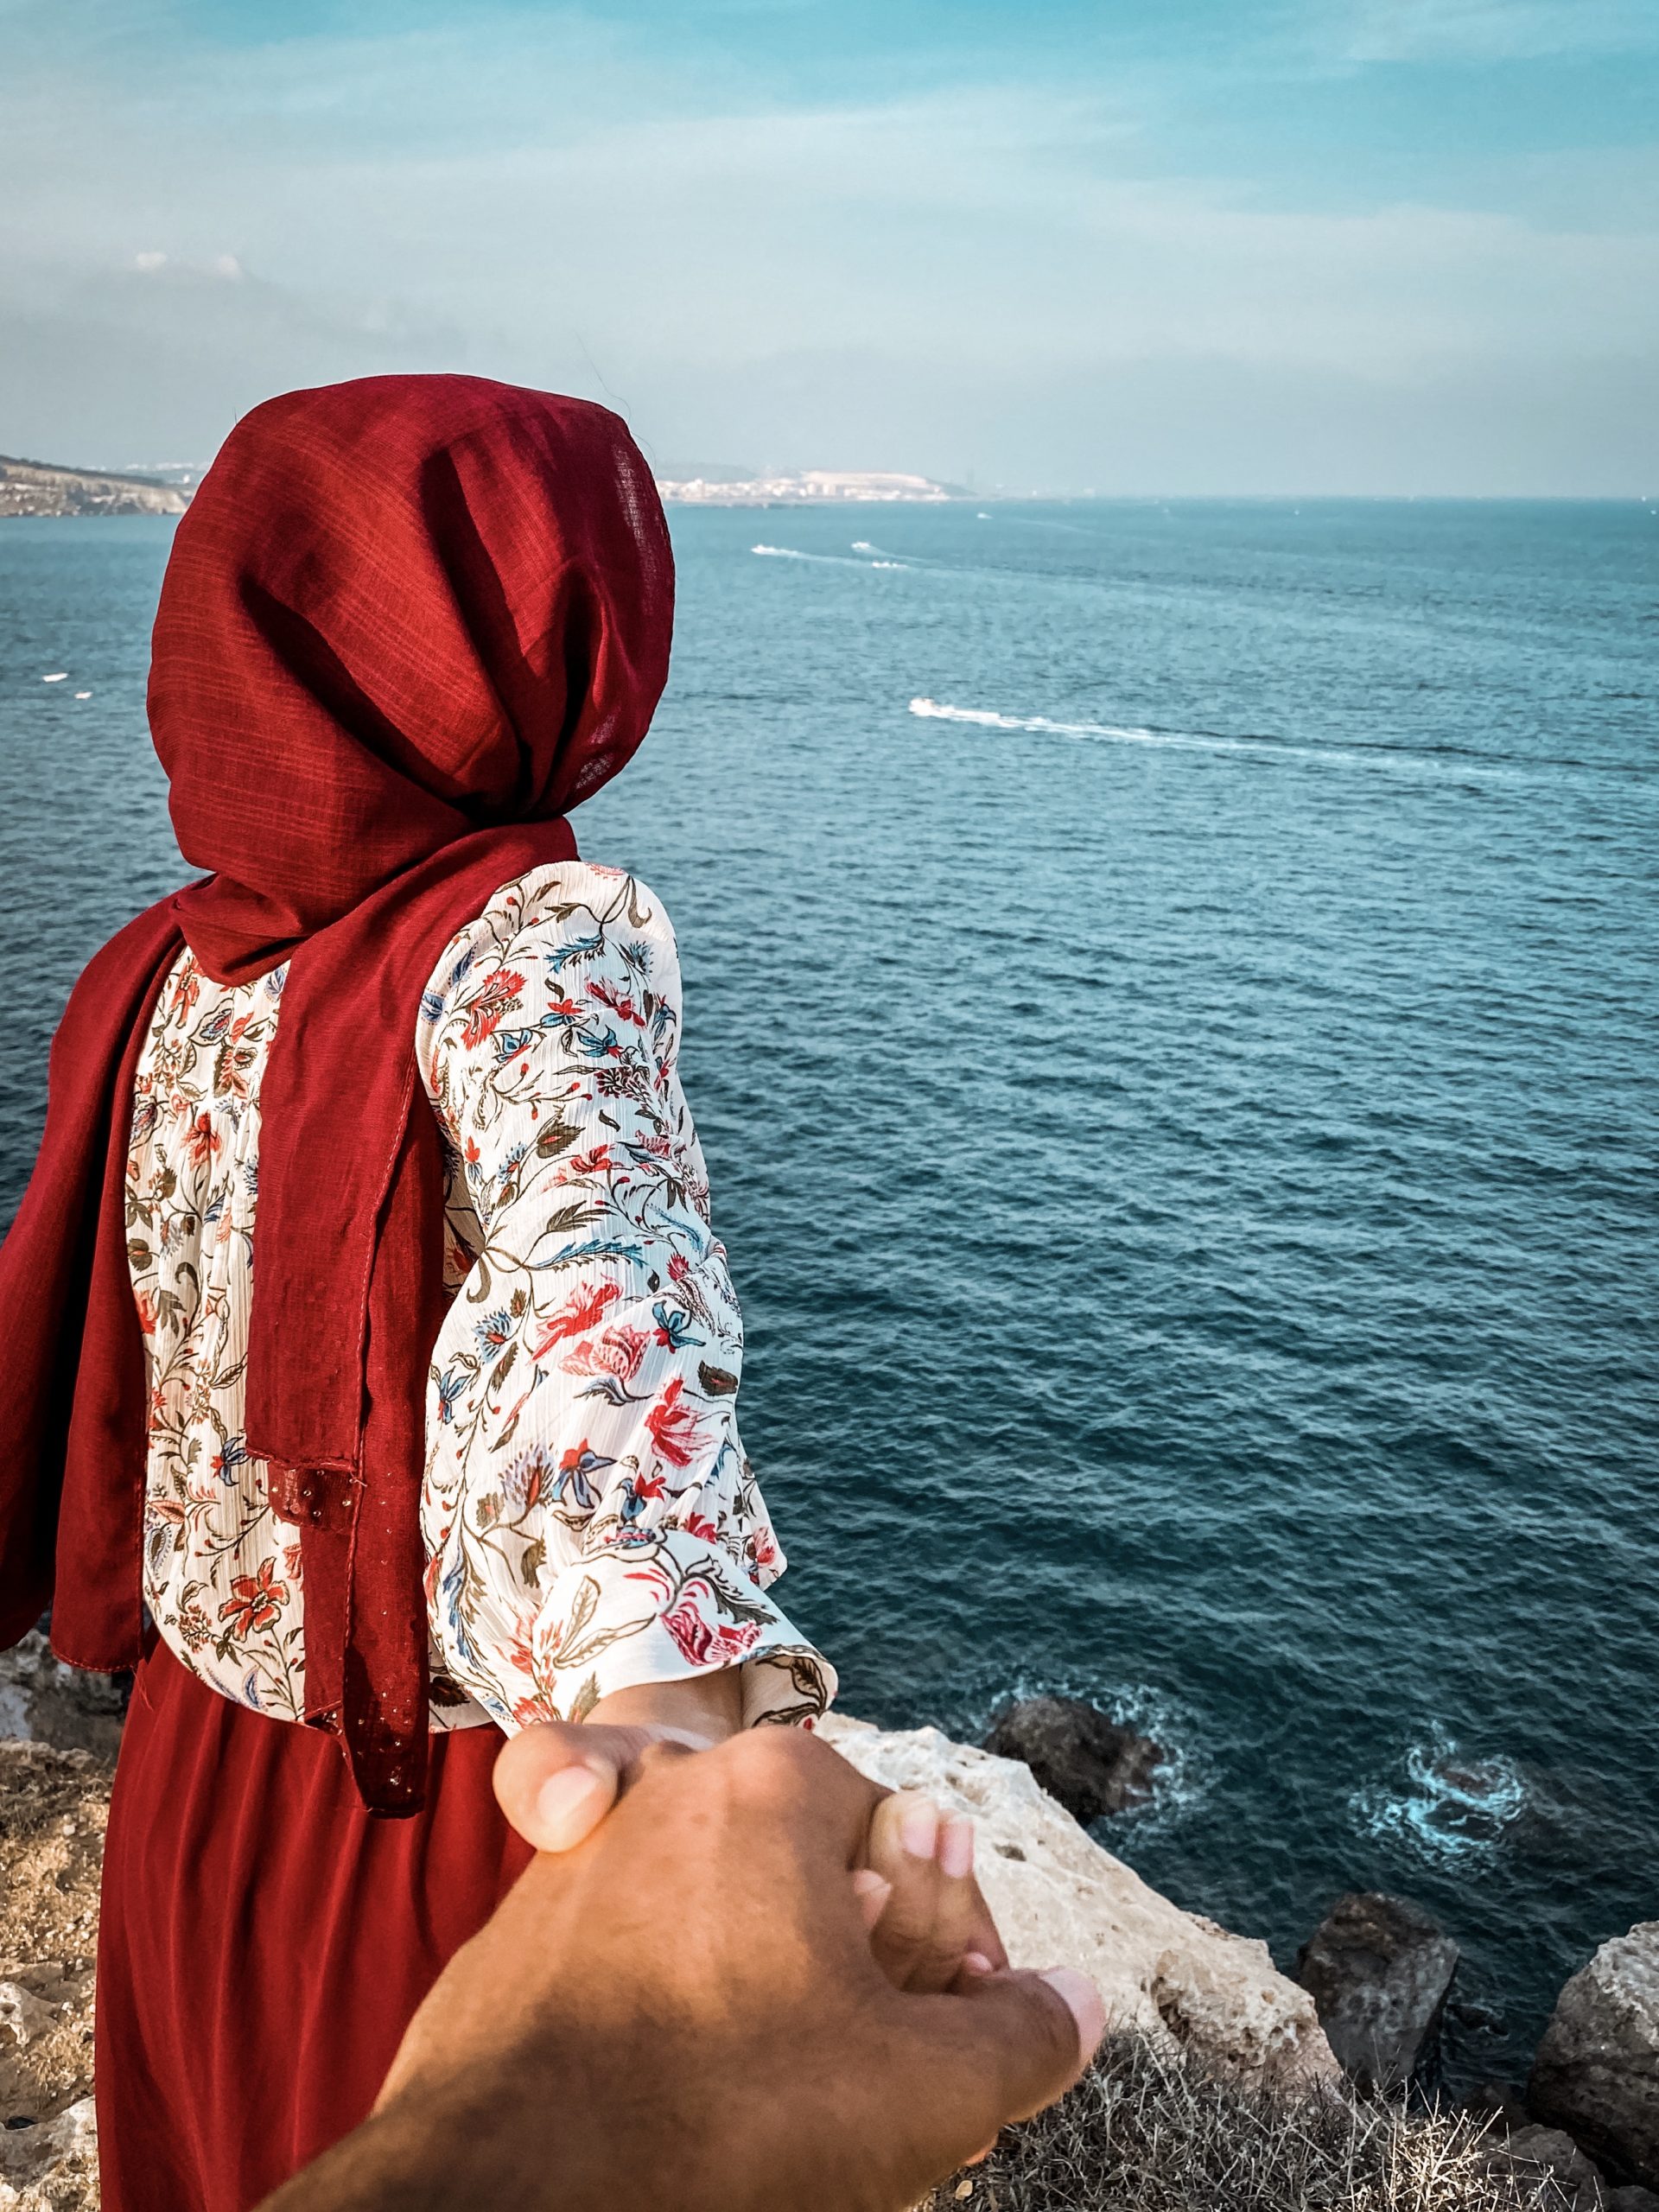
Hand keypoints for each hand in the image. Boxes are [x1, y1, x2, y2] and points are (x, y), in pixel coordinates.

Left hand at [310, 1728, 1103, 2211]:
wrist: (501, 2208)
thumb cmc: (719, 2128)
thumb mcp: (925, 2091)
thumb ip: (1023, 2034)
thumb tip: (1078, 2002)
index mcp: (768, 1784)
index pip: (911, 1842)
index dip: (957, 1947)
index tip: (959, 2029)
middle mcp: (662, 1796)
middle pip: (807, 1878)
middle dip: (862, 1973)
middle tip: (883, 2079)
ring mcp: (573, 1870)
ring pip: (715, 1926)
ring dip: (770, 2001)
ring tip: (792, 2114)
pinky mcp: (512, 1955)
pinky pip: (628, 1973)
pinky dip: (674, 2026)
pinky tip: (693, 2116)